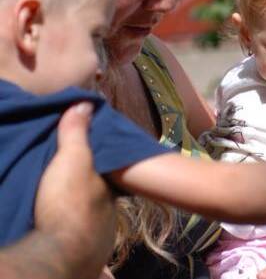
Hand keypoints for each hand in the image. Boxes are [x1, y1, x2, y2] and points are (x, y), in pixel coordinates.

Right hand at [34, 102, 115, 278]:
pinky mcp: (86, 258)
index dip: (96, 171)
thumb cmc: (69, 203)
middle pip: (98, 201)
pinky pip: (82, 242)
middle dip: (88, 196)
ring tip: (61, 210)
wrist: (60, 252)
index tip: (83, 166)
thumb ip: (77, 133)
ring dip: (81, 218)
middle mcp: (110, 217)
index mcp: (109, 194)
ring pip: (91, 223)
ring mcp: (99, 239)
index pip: (107, 177)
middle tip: (68, 189)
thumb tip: (87, 103)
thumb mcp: (72, 160)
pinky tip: (62, 234)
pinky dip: (73, 237)